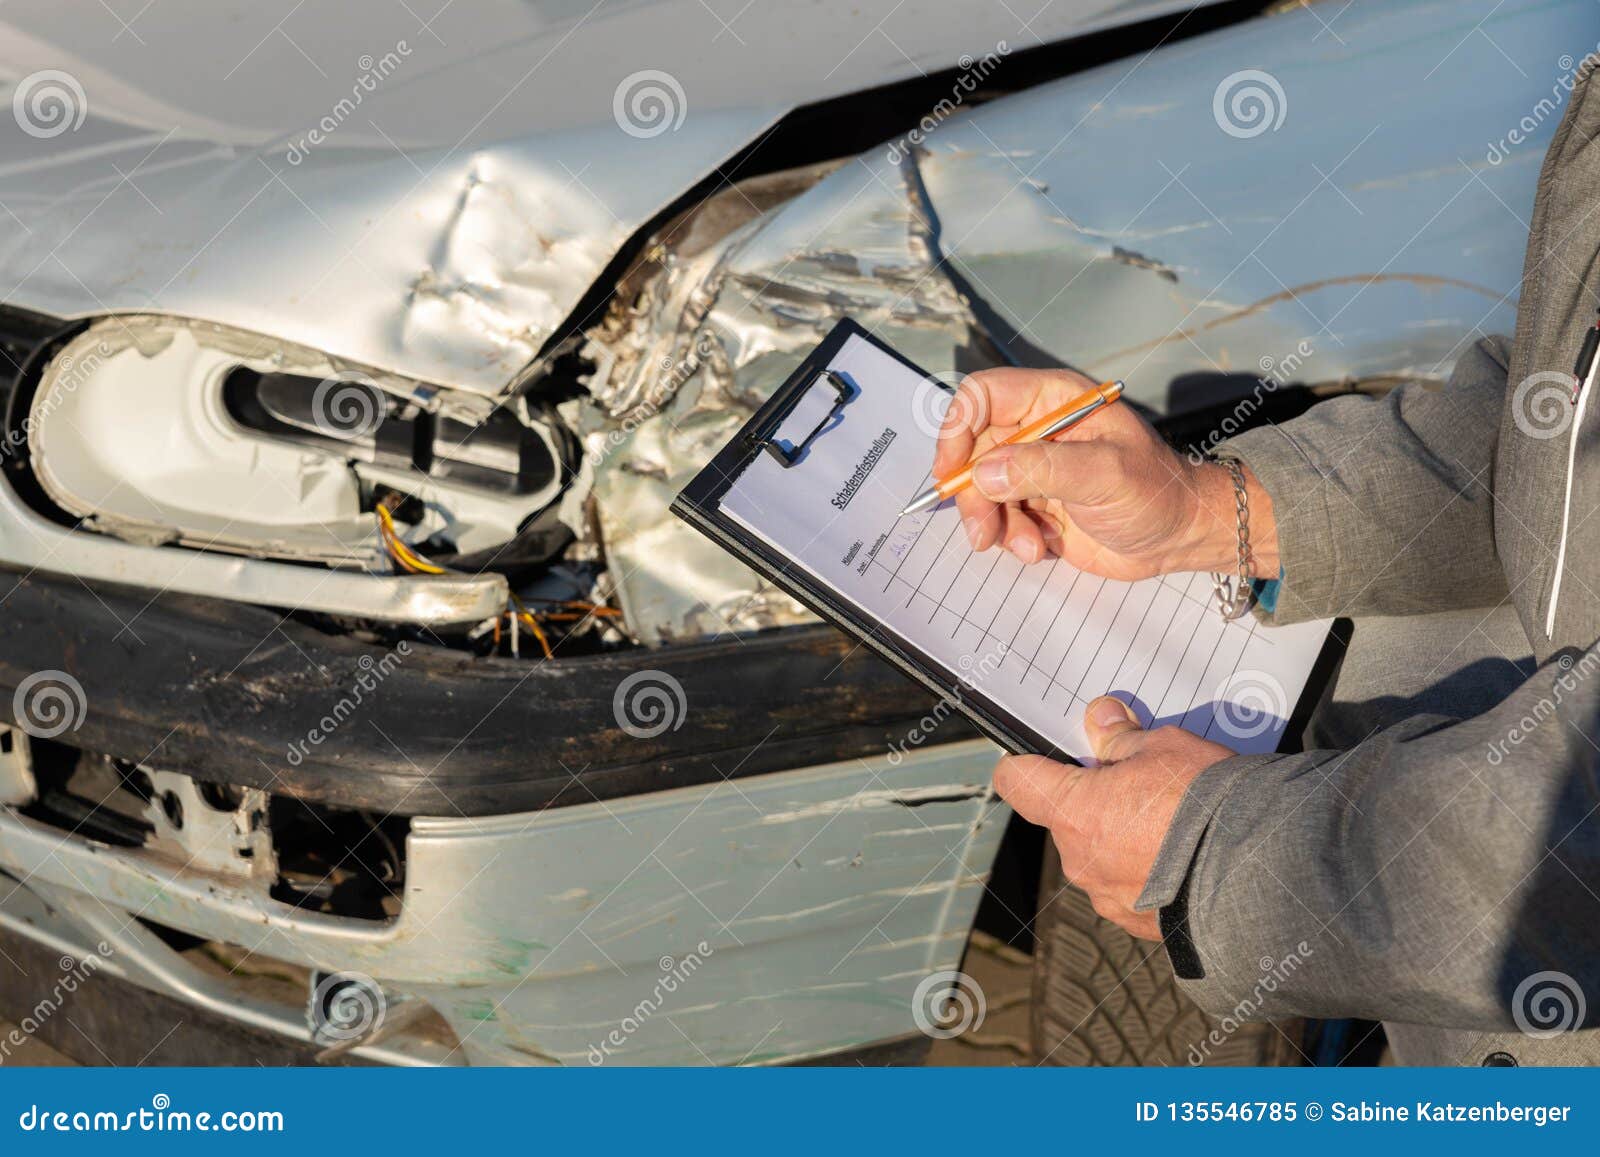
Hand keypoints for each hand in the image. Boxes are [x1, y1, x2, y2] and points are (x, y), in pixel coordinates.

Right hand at [934, 367, 1277, 580]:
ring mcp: (1033, 469)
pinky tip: (1038, 549)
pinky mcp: (1034, 504)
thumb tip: (983, 474)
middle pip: (972, 450)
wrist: (1181, 536)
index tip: (951, 472)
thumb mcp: (1104, 474)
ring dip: (992, 523)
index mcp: (1054, 401)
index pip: (983, 397)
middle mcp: (1036, 430)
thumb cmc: (1156, 492)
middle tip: (983, 531)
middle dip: (973, 494)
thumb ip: (1043, 468)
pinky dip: (1008, 538)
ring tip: (1026, 547)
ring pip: (980, 490)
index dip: (957, 430)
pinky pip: (997, 517)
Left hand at [993, 696, 1235, 939]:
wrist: (1257, 875)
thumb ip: (1122, 737)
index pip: (1017, 782)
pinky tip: (1181, 857)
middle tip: (1139, 783)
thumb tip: (1100, 719)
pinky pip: (1126, 886)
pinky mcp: (1135, 922)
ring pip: (1097, 853)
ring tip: (1170, 823)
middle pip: (1066, 817)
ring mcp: (1105, 896)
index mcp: (1073, 811)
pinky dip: (1144, 870)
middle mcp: (1079, 858)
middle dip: (1093, 799)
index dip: (1025, 764)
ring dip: (1120, 837)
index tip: (1041, 755)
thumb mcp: (1165, 748)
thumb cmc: (1205, 803)